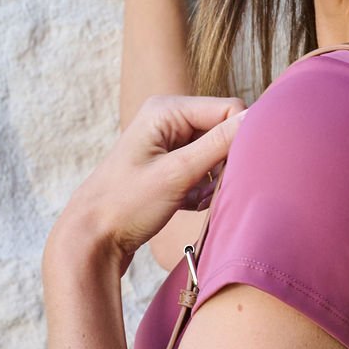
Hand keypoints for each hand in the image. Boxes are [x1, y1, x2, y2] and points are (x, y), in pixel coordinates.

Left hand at [45, 93, 246, 269]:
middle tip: (206, 189)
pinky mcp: (168, 166)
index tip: (234, 171)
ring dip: (214, 180)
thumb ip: (219, 144)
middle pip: (223, 131)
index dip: (239, 139)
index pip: (229, 109)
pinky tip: (185, 204)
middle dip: (224, 163)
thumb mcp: (177, 174)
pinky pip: (204, 172)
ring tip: (191, 199)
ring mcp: (167, 144)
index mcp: (167, 109)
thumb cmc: (125, 205)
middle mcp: (168, 120)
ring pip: (216, 155)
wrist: (92, 239)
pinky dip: (202, 191)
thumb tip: (257, 118)